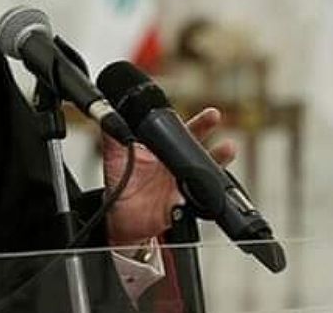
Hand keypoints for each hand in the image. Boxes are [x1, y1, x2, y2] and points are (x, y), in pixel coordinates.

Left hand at [102, 107, 236, 246]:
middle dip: (213, 139)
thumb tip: (106, 113)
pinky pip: (198, 201)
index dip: (197, 123)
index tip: (210, 114)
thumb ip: (113, 135)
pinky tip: (206, 190)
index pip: (182, 133)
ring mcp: (182, 186)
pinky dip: (204, 195)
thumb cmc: (122, 185)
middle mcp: (176, 167)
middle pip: (199, 151)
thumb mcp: (115, 157)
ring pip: (206, 174)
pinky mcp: (183, 206)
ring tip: (226, 150)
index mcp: (163, 152)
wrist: (121, 219)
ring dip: (217, 163)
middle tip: (219, 126)